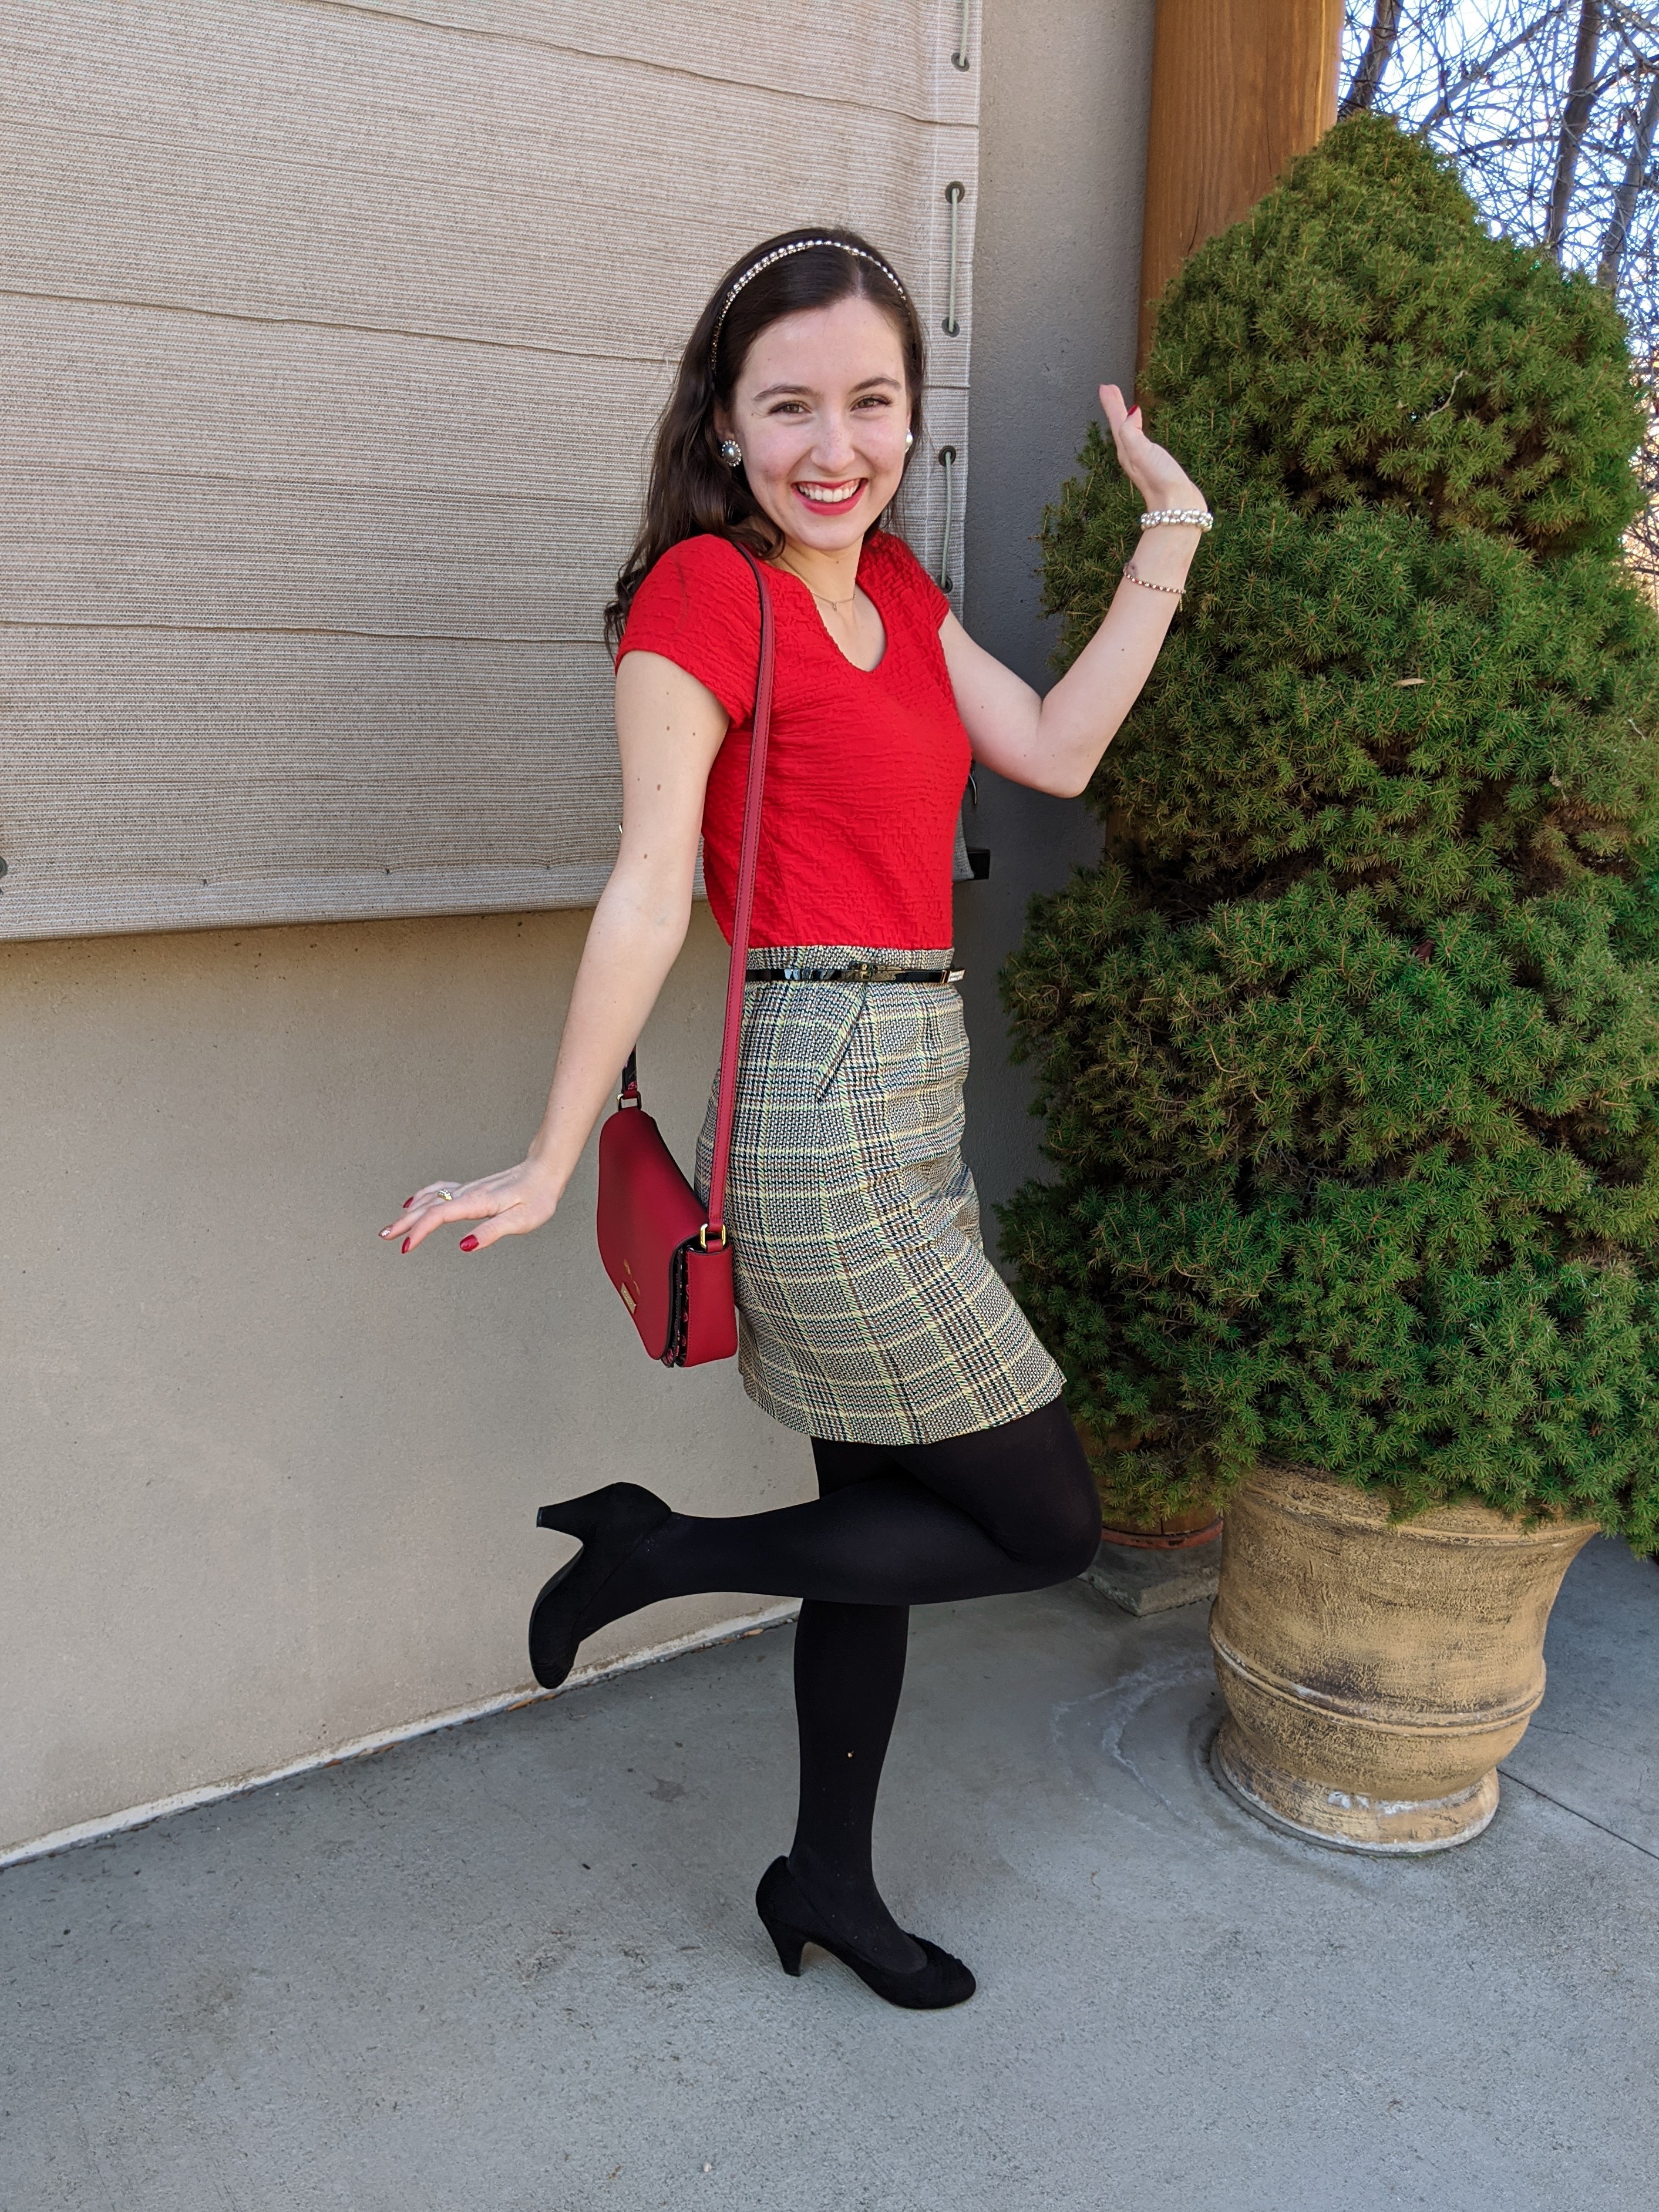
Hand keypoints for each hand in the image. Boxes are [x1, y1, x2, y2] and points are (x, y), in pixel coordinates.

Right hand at [380, 1160, 562, 1255]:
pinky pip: (439, 1191)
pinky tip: (414, 1202)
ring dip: (409, 1212)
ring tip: (392, 1226)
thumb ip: (492, 1232)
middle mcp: (468, 1193)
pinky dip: (422, 1198)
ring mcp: (469, 1189)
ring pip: (431, 1199)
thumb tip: (464, 1246)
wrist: (545, 1171)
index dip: (420, 1231)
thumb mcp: (521, 1220)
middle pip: (428, 1206)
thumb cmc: (537, 1198)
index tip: (406, 1248)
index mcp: (476, 1202)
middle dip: (404, 1222)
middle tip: (384, 1236)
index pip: (439, 1216)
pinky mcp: (472, 1188)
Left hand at [1099, 383, 1203, 515]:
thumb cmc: (1161, 481)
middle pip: (1119, 425)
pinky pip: (1139, 439)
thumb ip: (1131, 432)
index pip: (1117, 421)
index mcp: (1126, 450)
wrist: (1177, 507)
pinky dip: (1136, 428)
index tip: (1105, 387)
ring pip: (1128, 432)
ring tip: (1122, 404)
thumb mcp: (1141, 453)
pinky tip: (1140, 427)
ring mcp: (1142, 460)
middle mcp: (1131, 454)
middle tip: (1109, 389)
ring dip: (1123, 416)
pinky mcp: (1154, 463)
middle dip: (1115, 406)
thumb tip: (1130, 413)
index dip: (1112, 404)